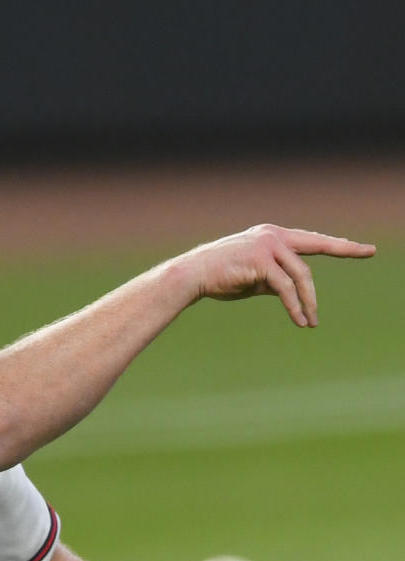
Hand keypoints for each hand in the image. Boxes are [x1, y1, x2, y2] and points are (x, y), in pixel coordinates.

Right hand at [180, 224, 375, 327]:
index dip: (336, 244)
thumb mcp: (255, 277)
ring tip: (312, 321)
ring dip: (309, 300)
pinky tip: (301, 320)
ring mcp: (269, 245)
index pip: (311, 240)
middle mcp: (275, 235)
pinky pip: (286, 288)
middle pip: (317, 245)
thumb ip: (276, 280)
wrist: (193, 276)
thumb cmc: (221, 277)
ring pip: (301, 275)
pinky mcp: (262, 262)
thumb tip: (292, 294)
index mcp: (274, 235)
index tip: (358, 246)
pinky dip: (295, 306)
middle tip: (369, 252)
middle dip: (345, 248)